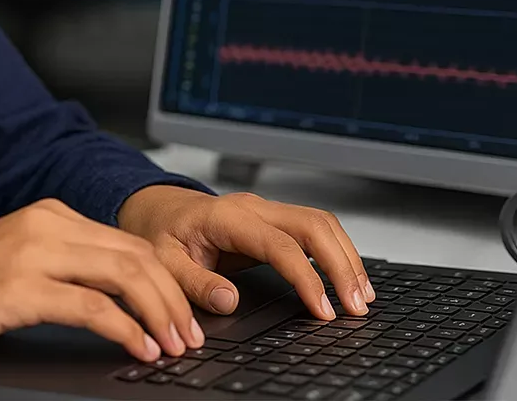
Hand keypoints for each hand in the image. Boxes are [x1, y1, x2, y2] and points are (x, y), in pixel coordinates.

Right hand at [0, 198, 206, 362]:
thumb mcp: (20, 266)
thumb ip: (67, 268)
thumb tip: (127, 298)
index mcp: (50, 215)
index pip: (131, 241)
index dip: (169, 280)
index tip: (189, 313)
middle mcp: (45, 224)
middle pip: (136, 254)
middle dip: (175, 298)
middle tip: (192, 335)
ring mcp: (31, 252)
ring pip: (123, 274)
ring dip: (159, 313)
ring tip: (174, 345)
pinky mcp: (17, 288)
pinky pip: (90, 306)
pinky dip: (125, 329)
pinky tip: (138, 348)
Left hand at [117, 185, 373, 320]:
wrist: (155, 208)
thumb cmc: (159, 232)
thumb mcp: (162, 260)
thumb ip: (193, 282)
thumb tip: (229, 301)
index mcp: (227, 216)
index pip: (280, 245)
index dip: (306, 277)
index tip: (322, 309)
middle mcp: (253, 207)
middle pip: (313, 225)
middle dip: (341, 264)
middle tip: (356, 305)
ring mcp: (265, 210)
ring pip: (320, 223)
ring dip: (346, 257)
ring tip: (361, 295)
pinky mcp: (273, 221)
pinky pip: (314, 229)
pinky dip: (336, 251)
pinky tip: (347, 276)